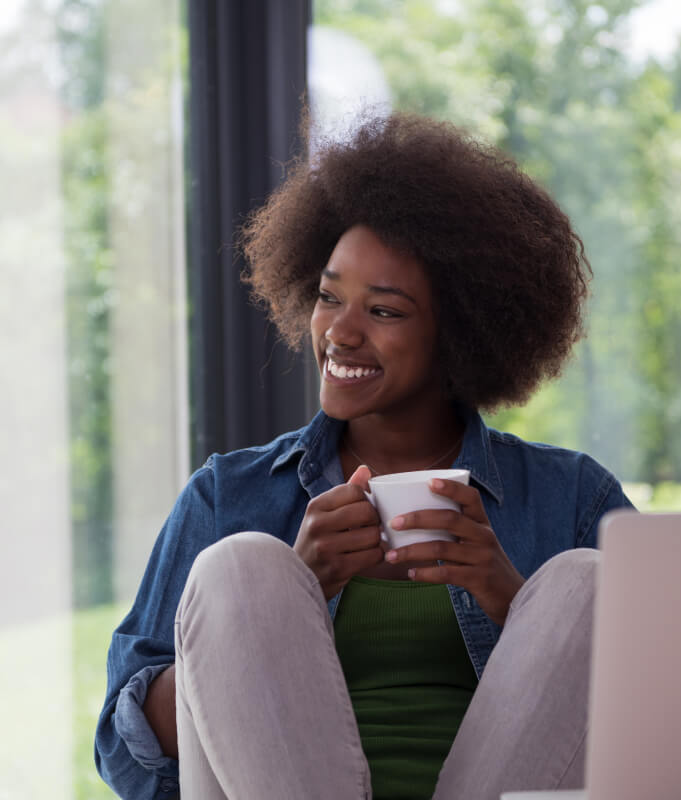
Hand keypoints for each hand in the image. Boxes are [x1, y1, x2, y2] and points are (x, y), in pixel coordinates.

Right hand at [294, 465, 383, 599]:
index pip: (354, 491)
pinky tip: (367, 556)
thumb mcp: (324, 514)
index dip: (366, 500)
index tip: (363, 511)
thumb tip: (365, 469)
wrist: (299, 579)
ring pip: (372, 535)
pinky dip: (376, 556)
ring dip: (376, 540)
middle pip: (366, 511)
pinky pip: (373, 556)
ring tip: (367, 543)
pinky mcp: (338, 568)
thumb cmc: (317, 541)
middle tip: (370, 527)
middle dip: (374, 520)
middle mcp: (317, 524)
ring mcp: (326, 547)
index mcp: (315, 506)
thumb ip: (345, 492)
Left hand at [384, 478, 524, 624]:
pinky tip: (411, 574)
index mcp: (482, 522)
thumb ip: (455, 529)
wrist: (513, 597)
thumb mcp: (476, 541)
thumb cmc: (484, 563)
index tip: (429, 481)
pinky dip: (425, 573)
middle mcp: (484, 536)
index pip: (471, 497)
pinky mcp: (478, 579)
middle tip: (393, 523)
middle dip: (418, 518)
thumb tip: (411, 516)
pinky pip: (447, 573)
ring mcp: (482, 557)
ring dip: (412, 551)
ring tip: (391, 556)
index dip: (451, 487)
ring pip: (442, 548)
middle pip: (449, 519)